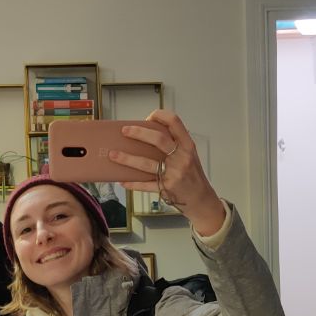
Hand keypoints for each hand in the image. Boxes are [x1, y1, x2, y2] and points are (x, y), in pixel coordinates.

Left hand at [111, 110, 224, 236]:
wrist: (202, 200)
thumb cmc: (192, 176)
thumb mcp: (189, 155)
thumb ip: (173, 144)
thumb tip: (145, 135)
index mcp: (187, 145)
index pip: (175, 122)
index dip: (160, 116)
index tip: (148, 118)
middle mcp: (182, 158)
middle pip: (159, 139)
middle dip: (139, 133)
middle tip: (124, 131)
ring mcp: (174, 174)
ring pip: (147, 163)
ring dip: (127, 159)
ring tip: (113, 155)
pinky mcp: (166, 189)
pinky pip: (145, 185)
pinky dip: (132, 183)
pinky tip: (122, 180)